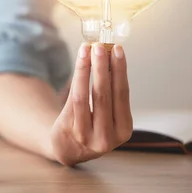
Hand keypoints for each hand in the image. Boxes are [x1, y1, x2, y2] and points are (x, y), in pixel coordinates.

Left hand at [50, 43, 132, 165]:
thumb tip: (110, 54)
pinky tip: (79, 62)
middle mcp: (107, 136)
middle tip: (101, 46)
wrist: (69, 147)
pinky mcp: (69, 130)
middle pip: (105, 95)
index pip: (123, 95)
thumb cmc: (92, 124)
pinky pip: (73, 99)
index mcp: (124, 130)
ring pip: (86, 96)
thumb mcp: (108, 115)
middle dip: (103, 67)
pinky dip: (77, 78)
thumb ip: (111, 92)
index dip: (120, 71)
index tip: (118, 49)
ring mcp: (87, 135)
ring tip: (87, 49)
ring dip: (87, 69)